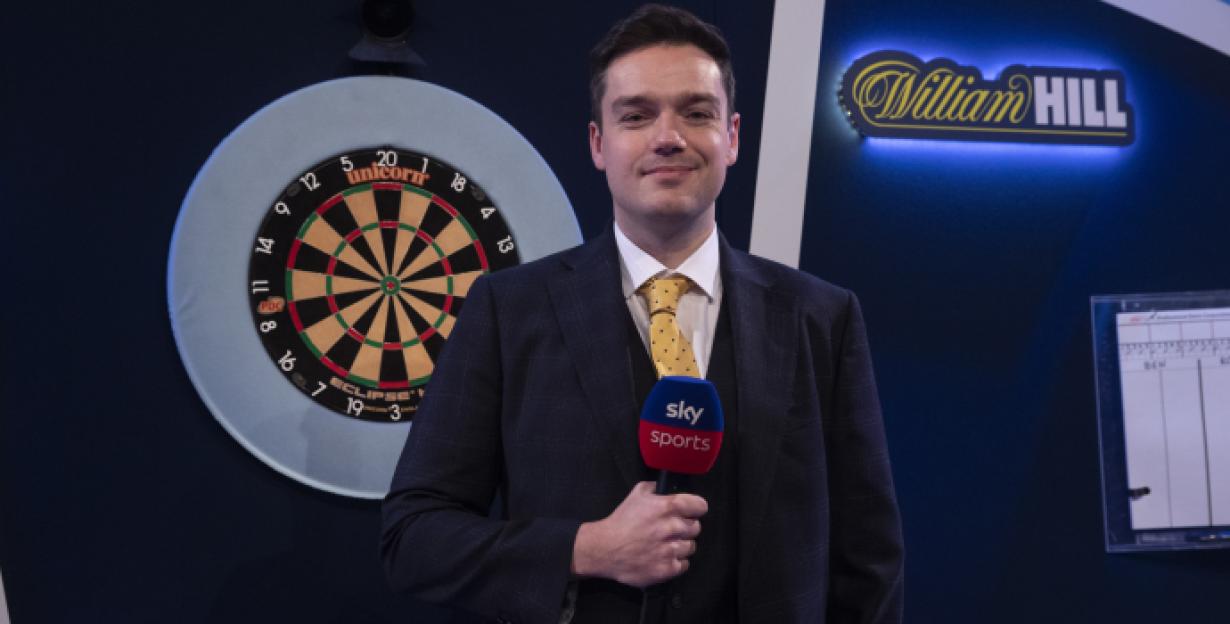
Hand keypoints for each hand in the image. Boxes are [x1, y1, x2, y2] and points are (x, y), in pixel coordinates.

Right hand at [570, 481, 706, 587]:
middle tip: (671, 530)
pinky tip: (662, 557)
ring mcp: (670, 550)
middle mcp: (672, 528)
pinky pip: (684, 564)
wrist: (604, 549)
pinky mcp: (667, 569)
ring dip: (680, 546)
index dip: (696, 508)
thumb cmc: (621, 521)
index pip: (700, 506)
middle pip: (696, 527)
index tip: (691, 512)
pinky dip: (675, 562)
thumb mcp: (636, 495)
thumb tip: (665, 487)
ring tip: (664, 545)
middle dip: (685, 528)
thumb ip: (654, 488)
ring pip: (691, 547)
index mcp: (668, 507)